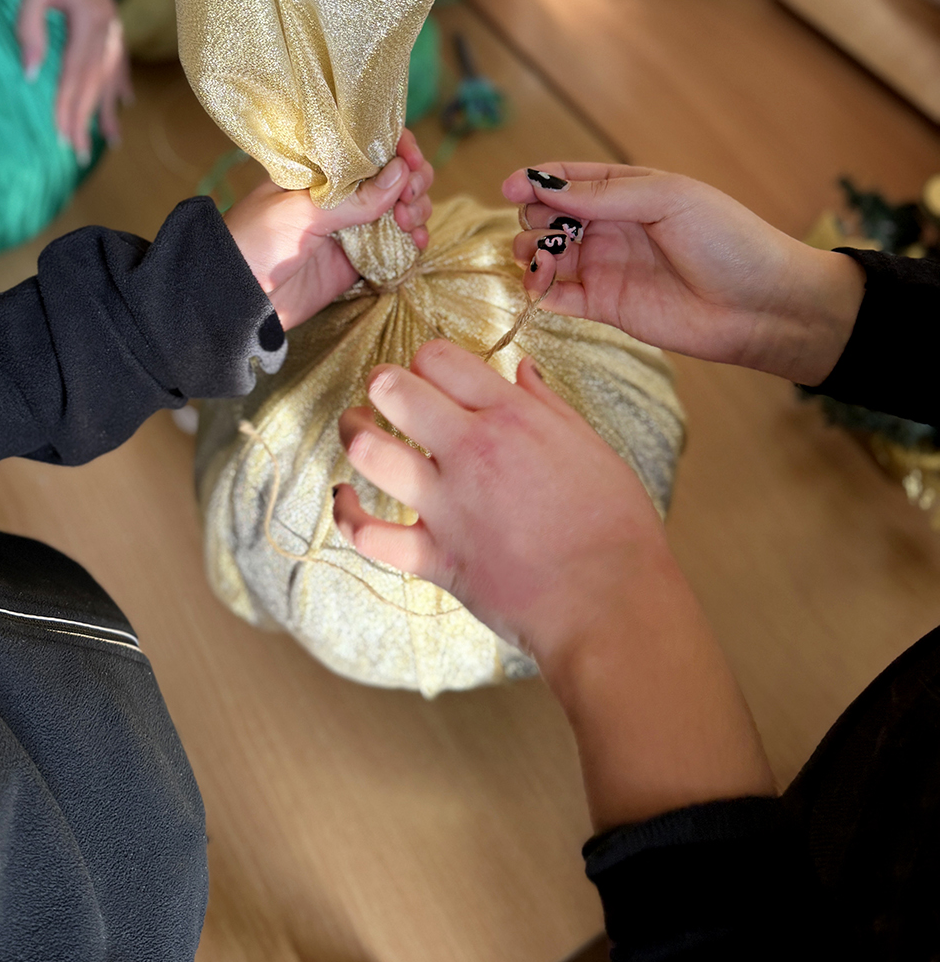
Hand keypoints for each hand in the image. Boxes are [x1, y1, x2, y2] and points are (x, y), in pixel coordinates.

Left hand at [18, 0, 130, 160]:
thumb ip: (29, 33)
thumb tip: (30, 76)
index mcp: (90, 18)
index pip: (77, 74)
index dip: (70, 108)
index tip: (63, 138)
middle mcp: (107, 24)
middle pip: (97, 81)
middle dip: (88, 118)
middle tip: (80, 152)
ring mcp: (112, 22)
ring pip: (112, 74)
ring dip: (109, 108)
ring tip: (111, 141)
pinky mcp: (109, 18)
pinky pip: (118, 59)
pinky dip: (120, 83)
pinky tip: (124, 103)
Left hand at [224, 131, 432, 330]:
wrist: (236, 299)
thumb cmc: (255, 242)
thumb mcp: (301, 212)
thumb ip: (353, 198)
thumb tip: (401, 172)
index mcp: (320, 168)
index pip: (368, 144)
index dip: (397, 147)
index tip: (411, 161)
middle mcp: (340, 193)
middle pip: (394, 176)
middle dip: (413, 182)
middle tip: (409, 201)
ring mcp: (351, 226)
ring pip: (401, 208)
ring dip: (417, 211)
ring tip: (410, 225)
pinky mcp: (357, 259)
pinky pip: (396, 245)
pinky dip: (413, 242)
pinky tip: (416, 244)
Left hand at [333, 340, 773, 829]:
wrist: (611, 604)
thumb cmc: (615, 530)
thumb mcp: (592, 447)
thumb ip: (548, 405)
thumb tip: (523, 370)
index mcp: (513, 418)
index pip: (441, 357)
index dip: (428, 360)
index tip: (431, 375)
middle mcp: (471, 452)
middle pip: (393, 389)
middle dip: (383, 384)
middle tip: (387, 393)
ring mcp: (447, 505)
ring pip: (368, 450)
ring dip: (353, 432)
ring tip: (358, 428)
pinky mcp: (434, 556)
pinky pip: (368, 533)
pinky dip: (346, 513)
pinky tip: (344, 495)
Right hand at [504, 163, 865, 386]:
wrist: (762, 305)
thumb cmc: (728, 240)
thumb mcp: (669, 199)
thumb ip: (604, 195)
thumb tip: (545, 188)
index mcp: (626, 192)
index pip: (566, 180)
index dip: (534, 180)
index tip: (510, 188)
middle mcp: (610, 228)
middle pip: (547, 218)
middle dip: (533, 221)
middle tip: (547, 234)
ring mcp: (606, 268)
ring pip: (547, 258)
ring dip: (532, 257)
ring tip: (541, 265)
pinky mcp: (606, 308)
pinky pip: (559, 299)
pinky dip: (541, 294)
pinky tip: (543, 291)